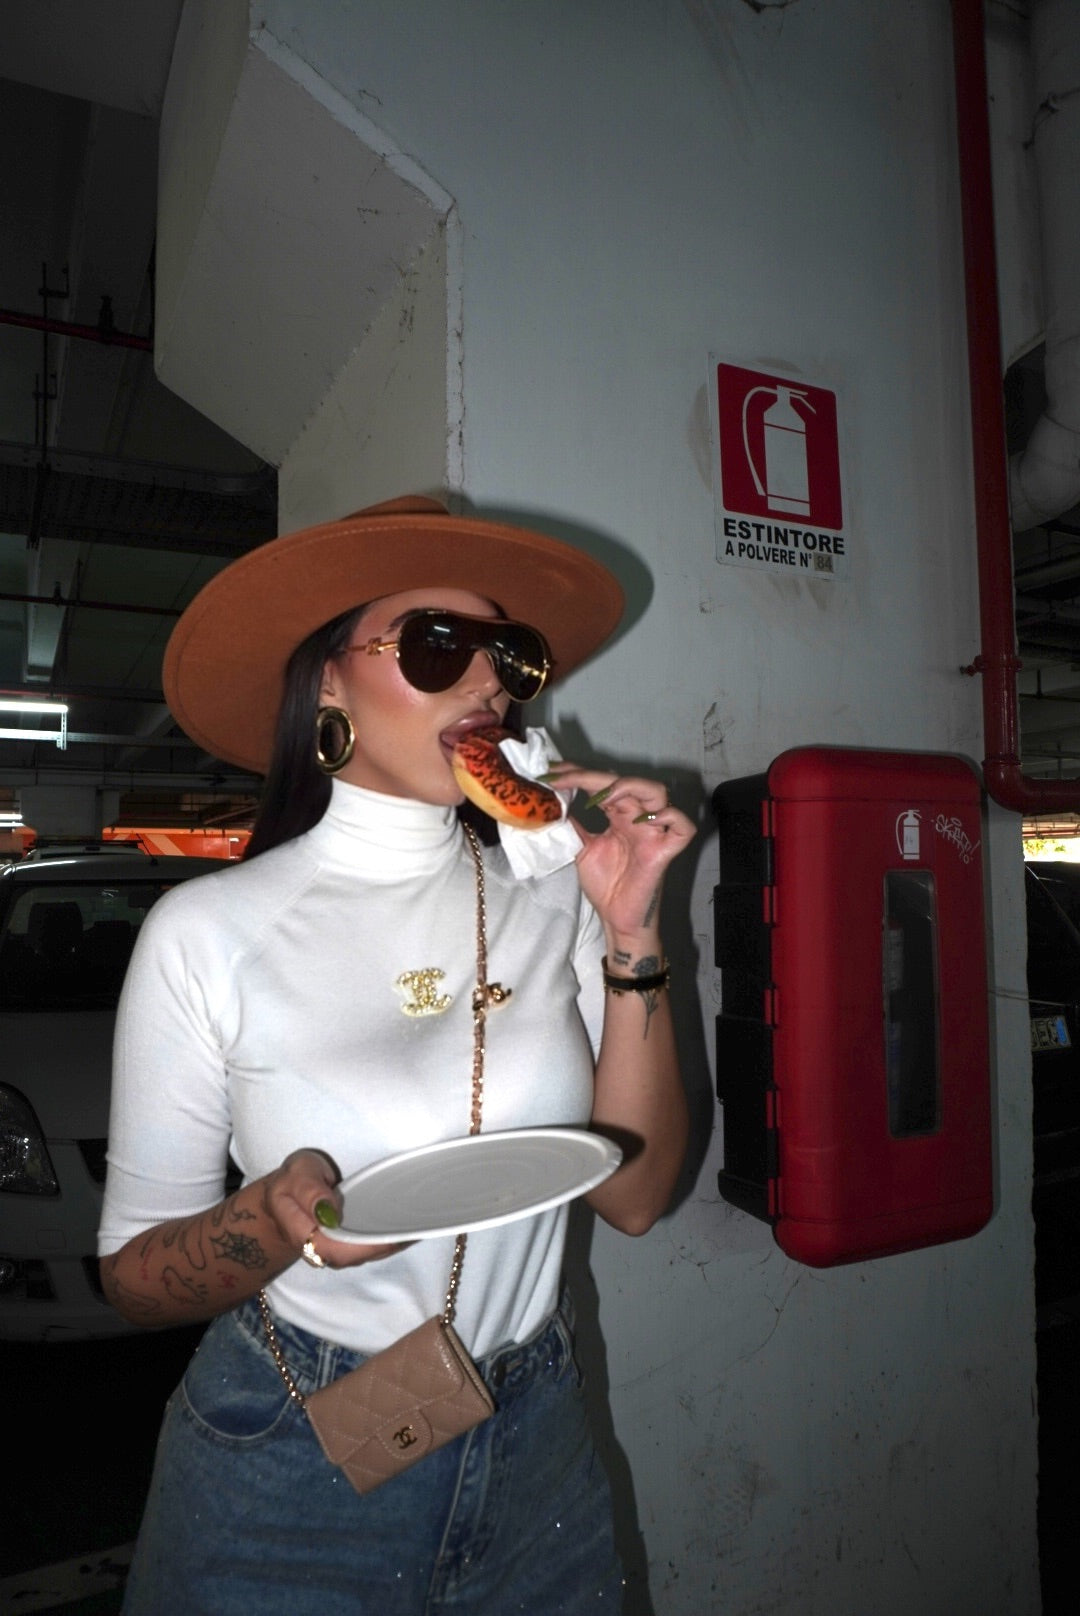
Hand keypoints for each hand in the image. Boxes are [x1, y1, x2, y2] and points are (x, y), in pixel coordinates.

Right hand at [263, 1148, 406, 1269]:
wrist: (286, 1194)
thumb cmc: (292, 1181)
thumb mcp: (296, 1175)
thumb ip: (309, 1191)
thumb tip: (330, 1212)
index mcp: (304, 1236)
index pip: (339, 1249)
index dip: (368, 1244)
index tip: (395, 1234)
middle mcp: (321, 1251)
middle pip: (357, 1256)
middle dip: (388, 1245)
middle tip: (418, 1227)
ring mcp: (335, 1251)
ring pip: (365, 1254)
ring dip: (392, 1243)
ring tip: (419, 1226)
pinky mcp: (346, 1245)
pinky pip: (367, 1246)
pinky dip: (388, 1239)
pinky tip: (407, 1226)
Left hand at [541, 765, 694, 940]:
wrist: (616, 919)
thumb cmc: (607, 885)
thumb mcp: (581, 849)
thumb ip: (572, 826)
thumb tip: (551, 804)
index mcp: (620, 816)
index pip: (603, 784)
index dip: (579, 775)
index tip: (551, 773)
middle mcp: (638, 819)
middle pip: (626, 782)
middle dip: (593, 777)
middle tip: (563, 778)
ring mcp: (654, 833)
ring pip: (657, 793)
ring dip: (629, 787)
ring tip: (601, 797)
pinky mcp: (664, 853)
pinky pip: (682, 828)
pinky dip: (670, 817)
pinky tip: (644, 819)